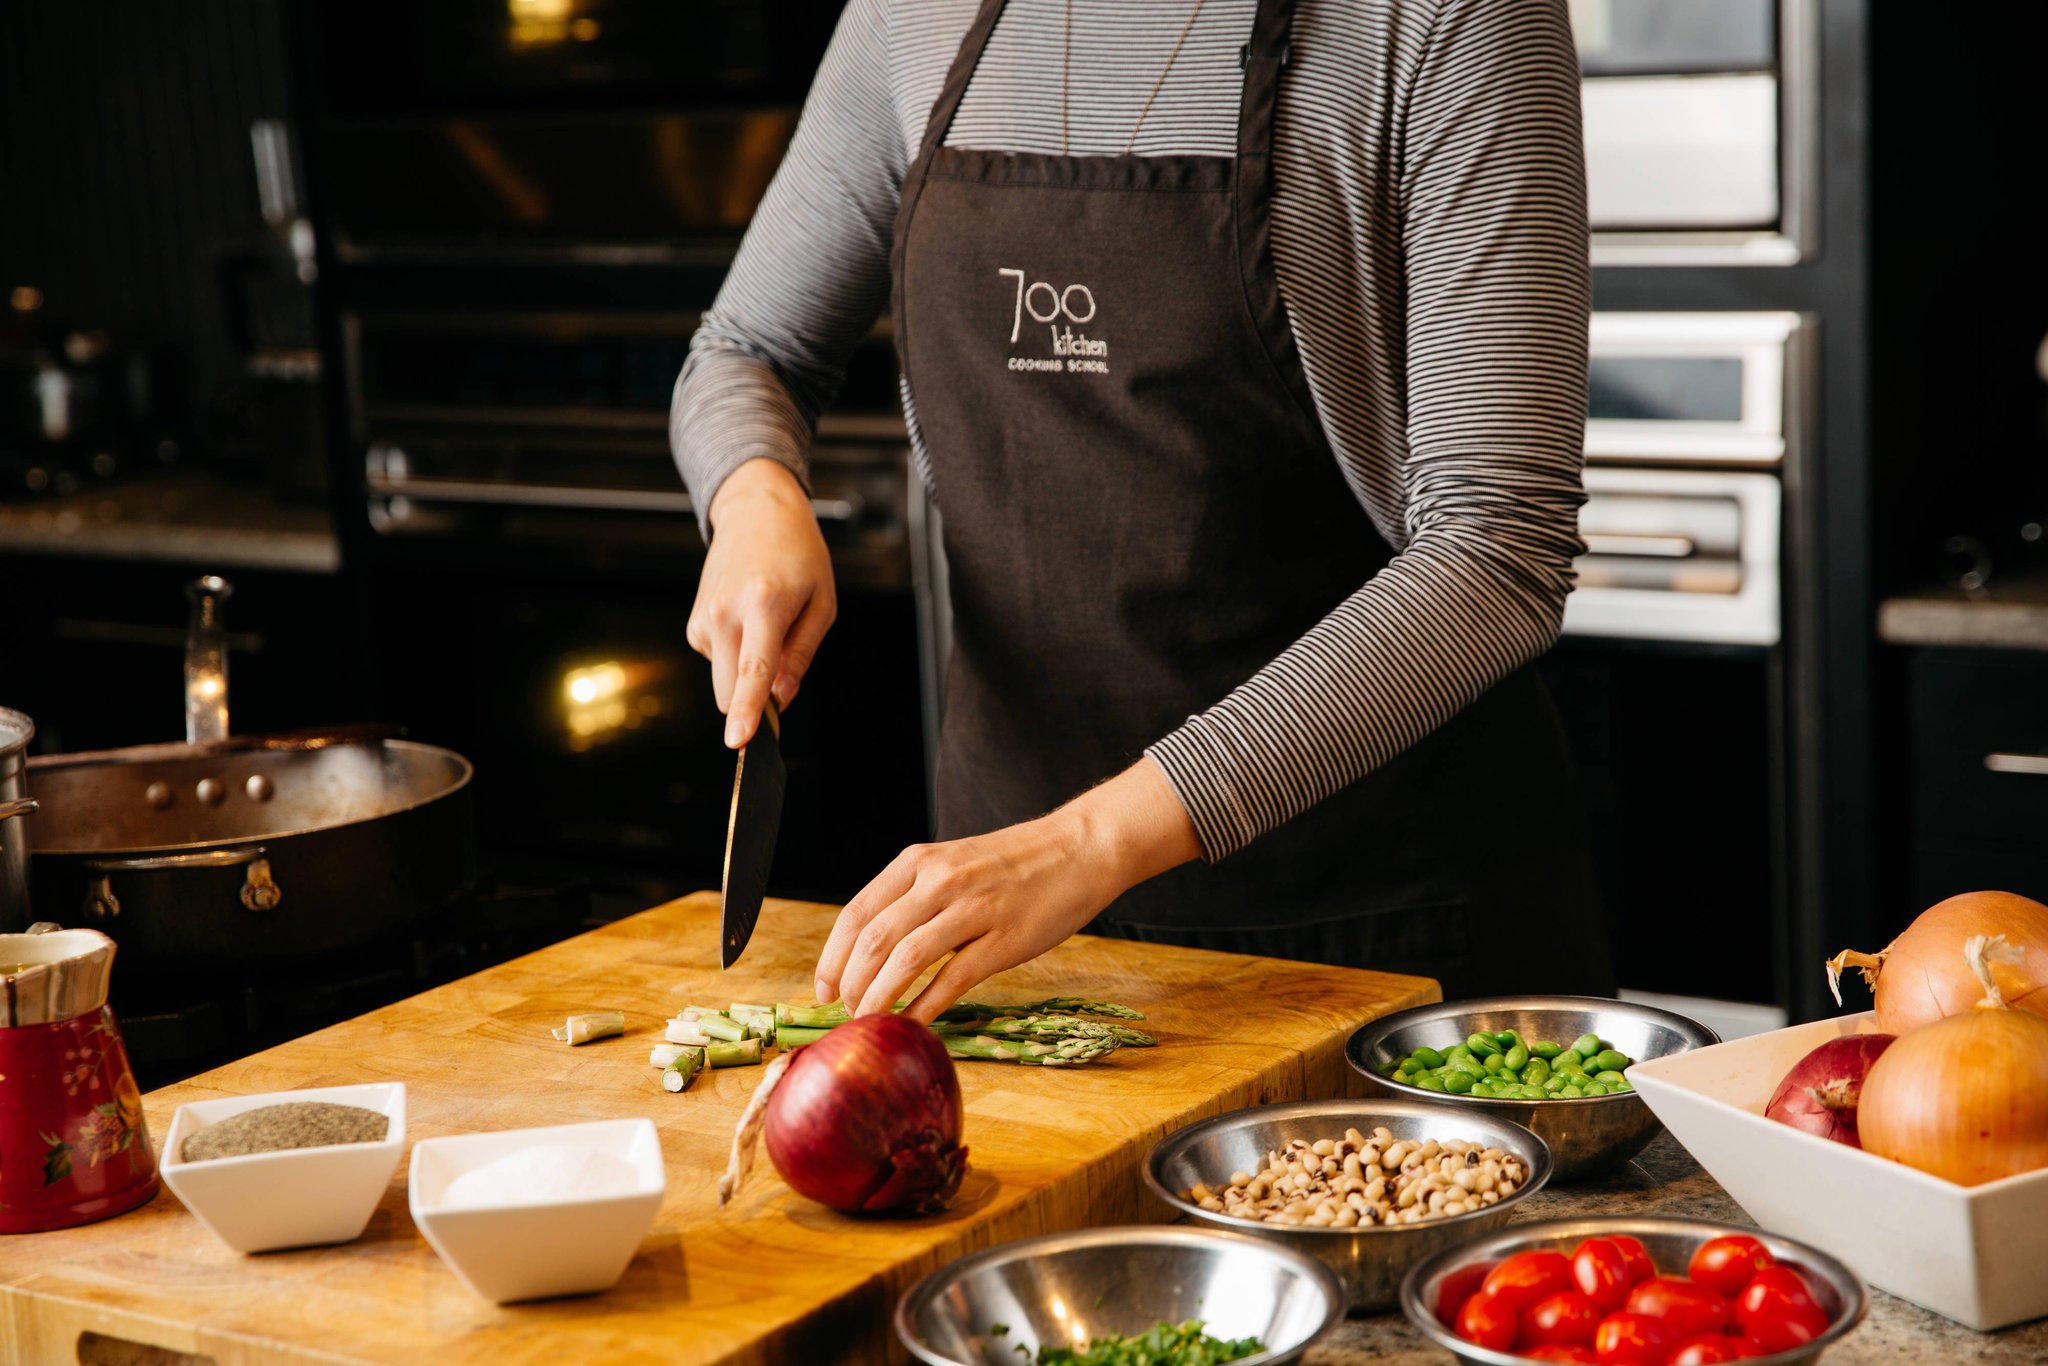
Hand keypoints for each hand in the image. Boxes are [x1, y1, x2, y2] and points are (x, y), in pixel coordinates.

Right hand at [688, 458, 835, 747]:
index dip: (747, 711)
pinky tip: (747, 621)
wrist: (755, 513)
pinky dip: (736, 656)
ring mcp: (704, 618)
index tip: (738, 741)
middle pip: (730, 691)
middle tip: (784, 673)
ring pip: (724, 682)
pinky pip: (718, 663)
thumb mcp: (822, 603)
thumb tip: (782, 697)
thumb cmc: (798, 556)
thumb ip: (802, 654)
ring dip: (748, 673)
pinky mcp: (694, 625)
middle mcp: (725, 613)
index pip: (754, 670)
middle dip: (754, 702)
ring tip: (767, 626)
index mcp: (764, 605)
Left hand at [814, 759, 1202, 1020]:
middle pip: (873, 940)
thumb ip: (914, 895)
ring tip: (871, 1022)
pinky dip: (924, 1007)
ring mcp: (973, 908)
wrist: (1080, 847)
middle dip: (852, 986)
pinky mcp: (1005, 938)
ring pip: (905, 959)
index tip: (824, 991)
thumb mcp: (953, 862)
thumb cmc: (1015, 863)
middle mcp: (939, 880)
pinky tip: (913, 1026)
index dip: (832, 958)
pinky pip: (952, 979)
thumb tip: (872, 947)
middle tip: (847, 1015)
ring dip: (880, 999)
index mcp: (919, 861)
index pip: (855, 913)